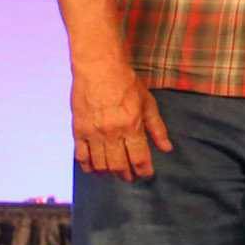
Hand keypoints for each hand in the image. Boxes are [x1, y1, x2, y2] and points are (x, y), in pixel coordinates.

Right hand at [70, 57, 171, 179]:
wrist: (98, 67)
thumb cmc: (126, 82)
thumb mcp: (148, 103)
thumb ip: (157, 128)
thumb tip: (167, 148)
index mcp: (131, 126)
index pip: (140, 158)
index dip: (144, 171)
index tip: (146, 174)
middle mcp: (111, 133)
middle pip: (119, 165)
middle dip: (126, 175)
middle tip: (130, 176)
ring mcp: (92, 133)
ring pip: (100, 164)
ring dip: (108, 173)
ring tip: (114, 173)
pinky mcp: (78, 130)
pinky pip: (81, 156)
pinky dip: (87, 166)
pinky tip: (94, 169)